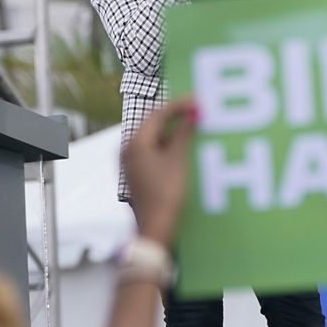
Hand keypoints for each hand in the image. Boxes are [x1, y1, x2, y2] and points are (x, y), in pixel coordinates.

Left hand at [124, 97, 195, 245]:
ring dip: (173, 130)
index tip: (198, 100)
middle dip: (176, 116)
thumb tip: (191, 114)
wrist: (155, 227)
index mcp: (135, 142)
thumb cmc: (166, 194)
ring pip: (154, 137)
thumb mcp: (178, 160)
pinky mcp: (136, 172)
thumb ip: (184, 134)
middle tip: (197, 109)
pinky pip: (153, 149)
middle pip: (154, 123)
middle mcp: (127, 149)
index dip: (179, 105)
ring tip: (194, 125)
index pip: (158, 114)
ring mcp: (130, 161)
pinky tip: (184, 145)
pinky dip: (169, 144)